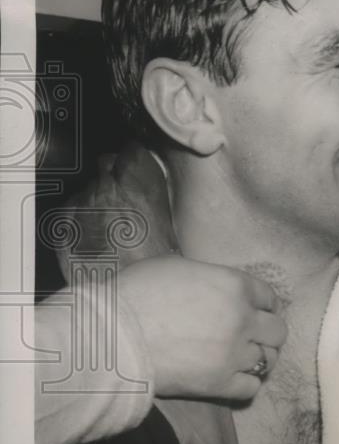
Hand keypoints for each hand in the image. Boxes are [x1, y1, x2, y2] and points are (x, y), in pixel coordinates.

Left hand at [57, 141, 177, 279]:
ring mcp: (83, 202)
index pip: (131, 149)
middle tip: (123, 195)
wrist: (125, 293)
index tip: (135, 164)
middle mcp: (108, 185)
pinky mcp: (64, 221)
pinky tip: (94, 235)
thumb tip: (147, 184)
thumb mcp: (169, 222)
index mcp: (139, 181)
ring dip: (97, 198)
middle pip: (106, 162)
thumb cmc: (154, 263)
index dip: (134, 158)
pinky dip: (79, 217)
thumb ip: (153, 194)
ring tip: (110, 224)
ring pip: (88, 187)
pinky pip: (71, 209)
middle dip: (113, 174)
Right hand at [116, 255, 287, 400]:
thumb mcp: (177, 267)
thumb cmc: (137, 293)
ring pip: (268, 360)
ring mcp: (234, 353)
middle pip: (277, 331)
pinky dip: (246, 384)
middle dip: (267, 333)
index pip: (269, 297)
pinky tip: (234, 379)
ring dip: (260, 359)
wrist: (111, 335)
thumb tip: (212, 285)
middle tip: (251, 337)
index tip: (256, 312)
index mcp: (235, 285)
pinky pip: (251, 387)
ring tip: (245, 360)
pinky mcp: (219, 383)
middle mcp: (243, 318)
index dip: (263, 305)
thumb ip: (208, 277)